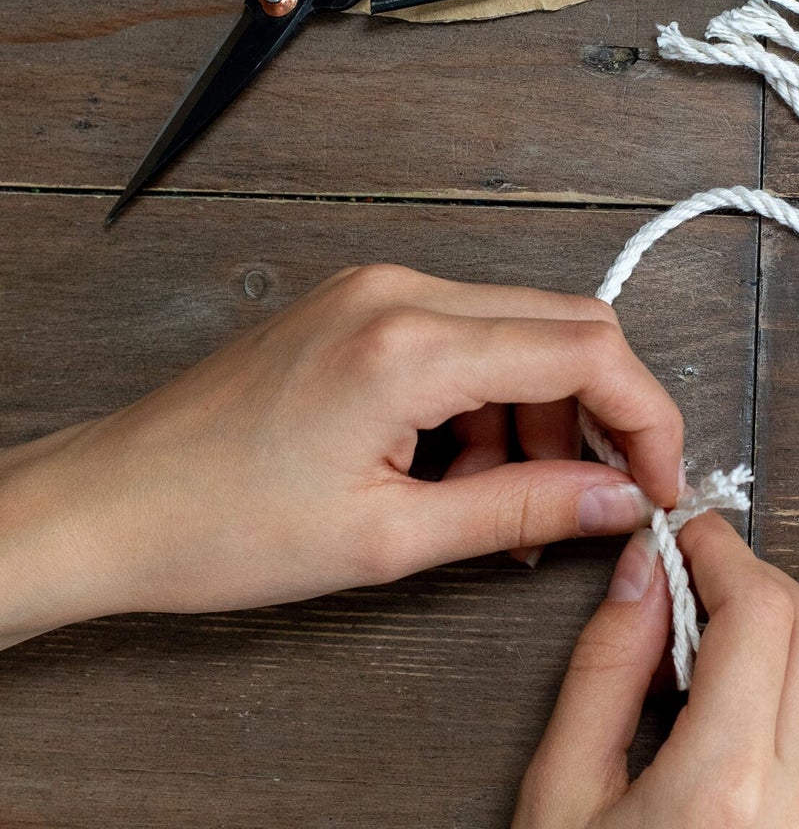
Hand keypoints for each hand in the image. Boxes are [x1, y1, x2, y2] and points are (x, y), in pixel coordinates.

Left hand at [0, 264, 682, 645]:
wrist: (109, 504)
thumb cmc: (223, 528)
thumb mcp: (391, 539)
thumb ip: (521, 508)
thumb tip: (619, 501)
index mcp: (411, 343)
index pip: (587, 348)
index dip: (647, 417)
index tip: (660, 484)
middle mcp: (402, 290)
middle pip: (567, 327)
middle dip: (602, 416)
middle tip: (603, 498)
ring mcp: (377, 290)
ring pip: (520, 334)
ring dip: (542, 417)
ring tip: (510, 505)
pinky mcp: (361, 306)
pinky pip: (467, 340)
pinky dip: (491, 404)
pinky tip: (464, 472)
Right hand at [439, 513, 798, 828]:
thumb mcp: (554, 789)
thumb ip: (609, 663)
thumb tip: (646, 570)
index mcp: (721, 792)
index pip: (764, 617)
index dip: (724, 553)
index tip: (684, 537)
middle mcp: (798, 821)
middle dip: (760, 588)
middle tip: (691, 586)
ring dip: (779, 653)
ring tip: (696, 670)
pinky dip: (791, 715)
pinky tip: (726, 735)